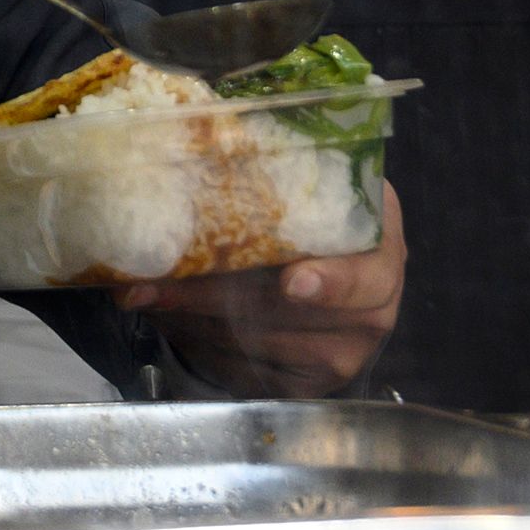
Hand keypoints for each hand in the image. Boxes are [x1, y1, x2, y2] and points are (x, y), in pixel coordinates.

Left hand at [120, 182, 405, 395]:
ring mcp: (343, 355)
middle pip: (288, 315)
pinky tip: (171, 314)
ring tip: (147, 290)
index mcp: (382, 247)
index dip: (331, 282)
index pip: (366, 277)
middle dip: (209, 296)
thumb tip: (200, 143)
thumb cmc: (312, 215)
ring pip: (254, 344)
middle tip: (151, 282)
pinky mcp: (306, 386)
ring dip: (190, 318)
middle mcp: (374, 310)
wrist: (332, 268)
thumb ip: (276, 174)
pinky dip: (197, 341)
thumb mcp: (311, 185)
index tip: (293, 282)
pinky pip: (243, 370)